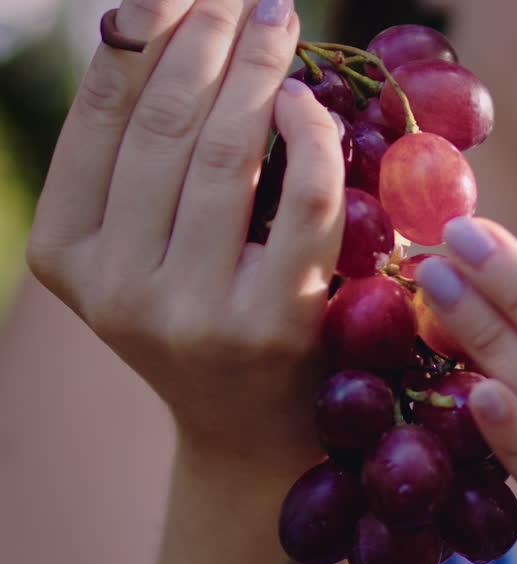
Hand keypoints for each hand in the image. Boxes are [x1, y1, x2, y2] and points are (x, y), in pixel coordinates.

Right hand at [27, 0, 345, 473]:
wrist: (258, 429)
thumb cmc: (210, 316)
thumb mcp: (147, 247)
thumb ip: (145, 164)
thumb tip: (166, 28)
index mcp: (65, 252)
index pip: (102, 117)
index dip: (142, 35)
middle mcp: (115, 284)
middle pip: (165, 125)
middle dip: (206, 39)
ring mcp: (190, 309)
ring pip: (227, 153)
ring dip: (258, 68)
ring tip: (277, 19)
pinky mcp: (270, 324)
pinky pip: (300, 201)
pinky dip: (310, 136)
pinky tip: (309, 101)